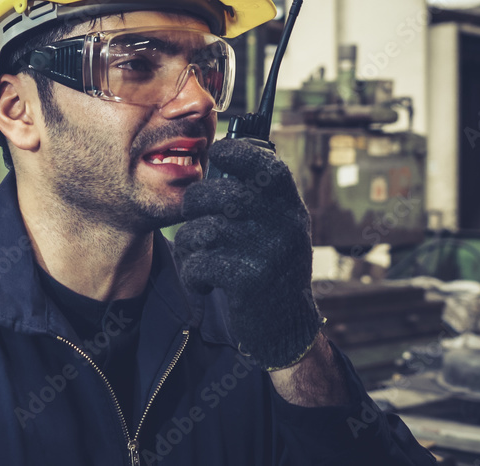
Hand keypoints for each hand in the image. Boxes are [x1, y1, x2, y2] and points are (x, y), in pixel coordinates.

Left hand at [175, 138, 323, 370]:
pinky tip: (202, 280)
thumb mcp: (278, 227)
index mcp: (290, 207)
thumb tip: (222, 152)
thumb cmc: (271, 267)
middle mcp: (284, 225)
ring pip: (205, 230)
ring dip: (189, 243)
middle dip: (195, 202)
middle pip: (223, 195)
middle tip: (192, 214)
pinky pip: (201, 263)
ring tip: (196, 255)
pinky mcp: (249, 281)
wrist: (287, 327)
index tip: (218, 154)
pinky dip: (193, 273)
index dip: (238, 153)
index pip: (267, 165)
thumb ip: (259, 196)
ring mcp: (268, 252)